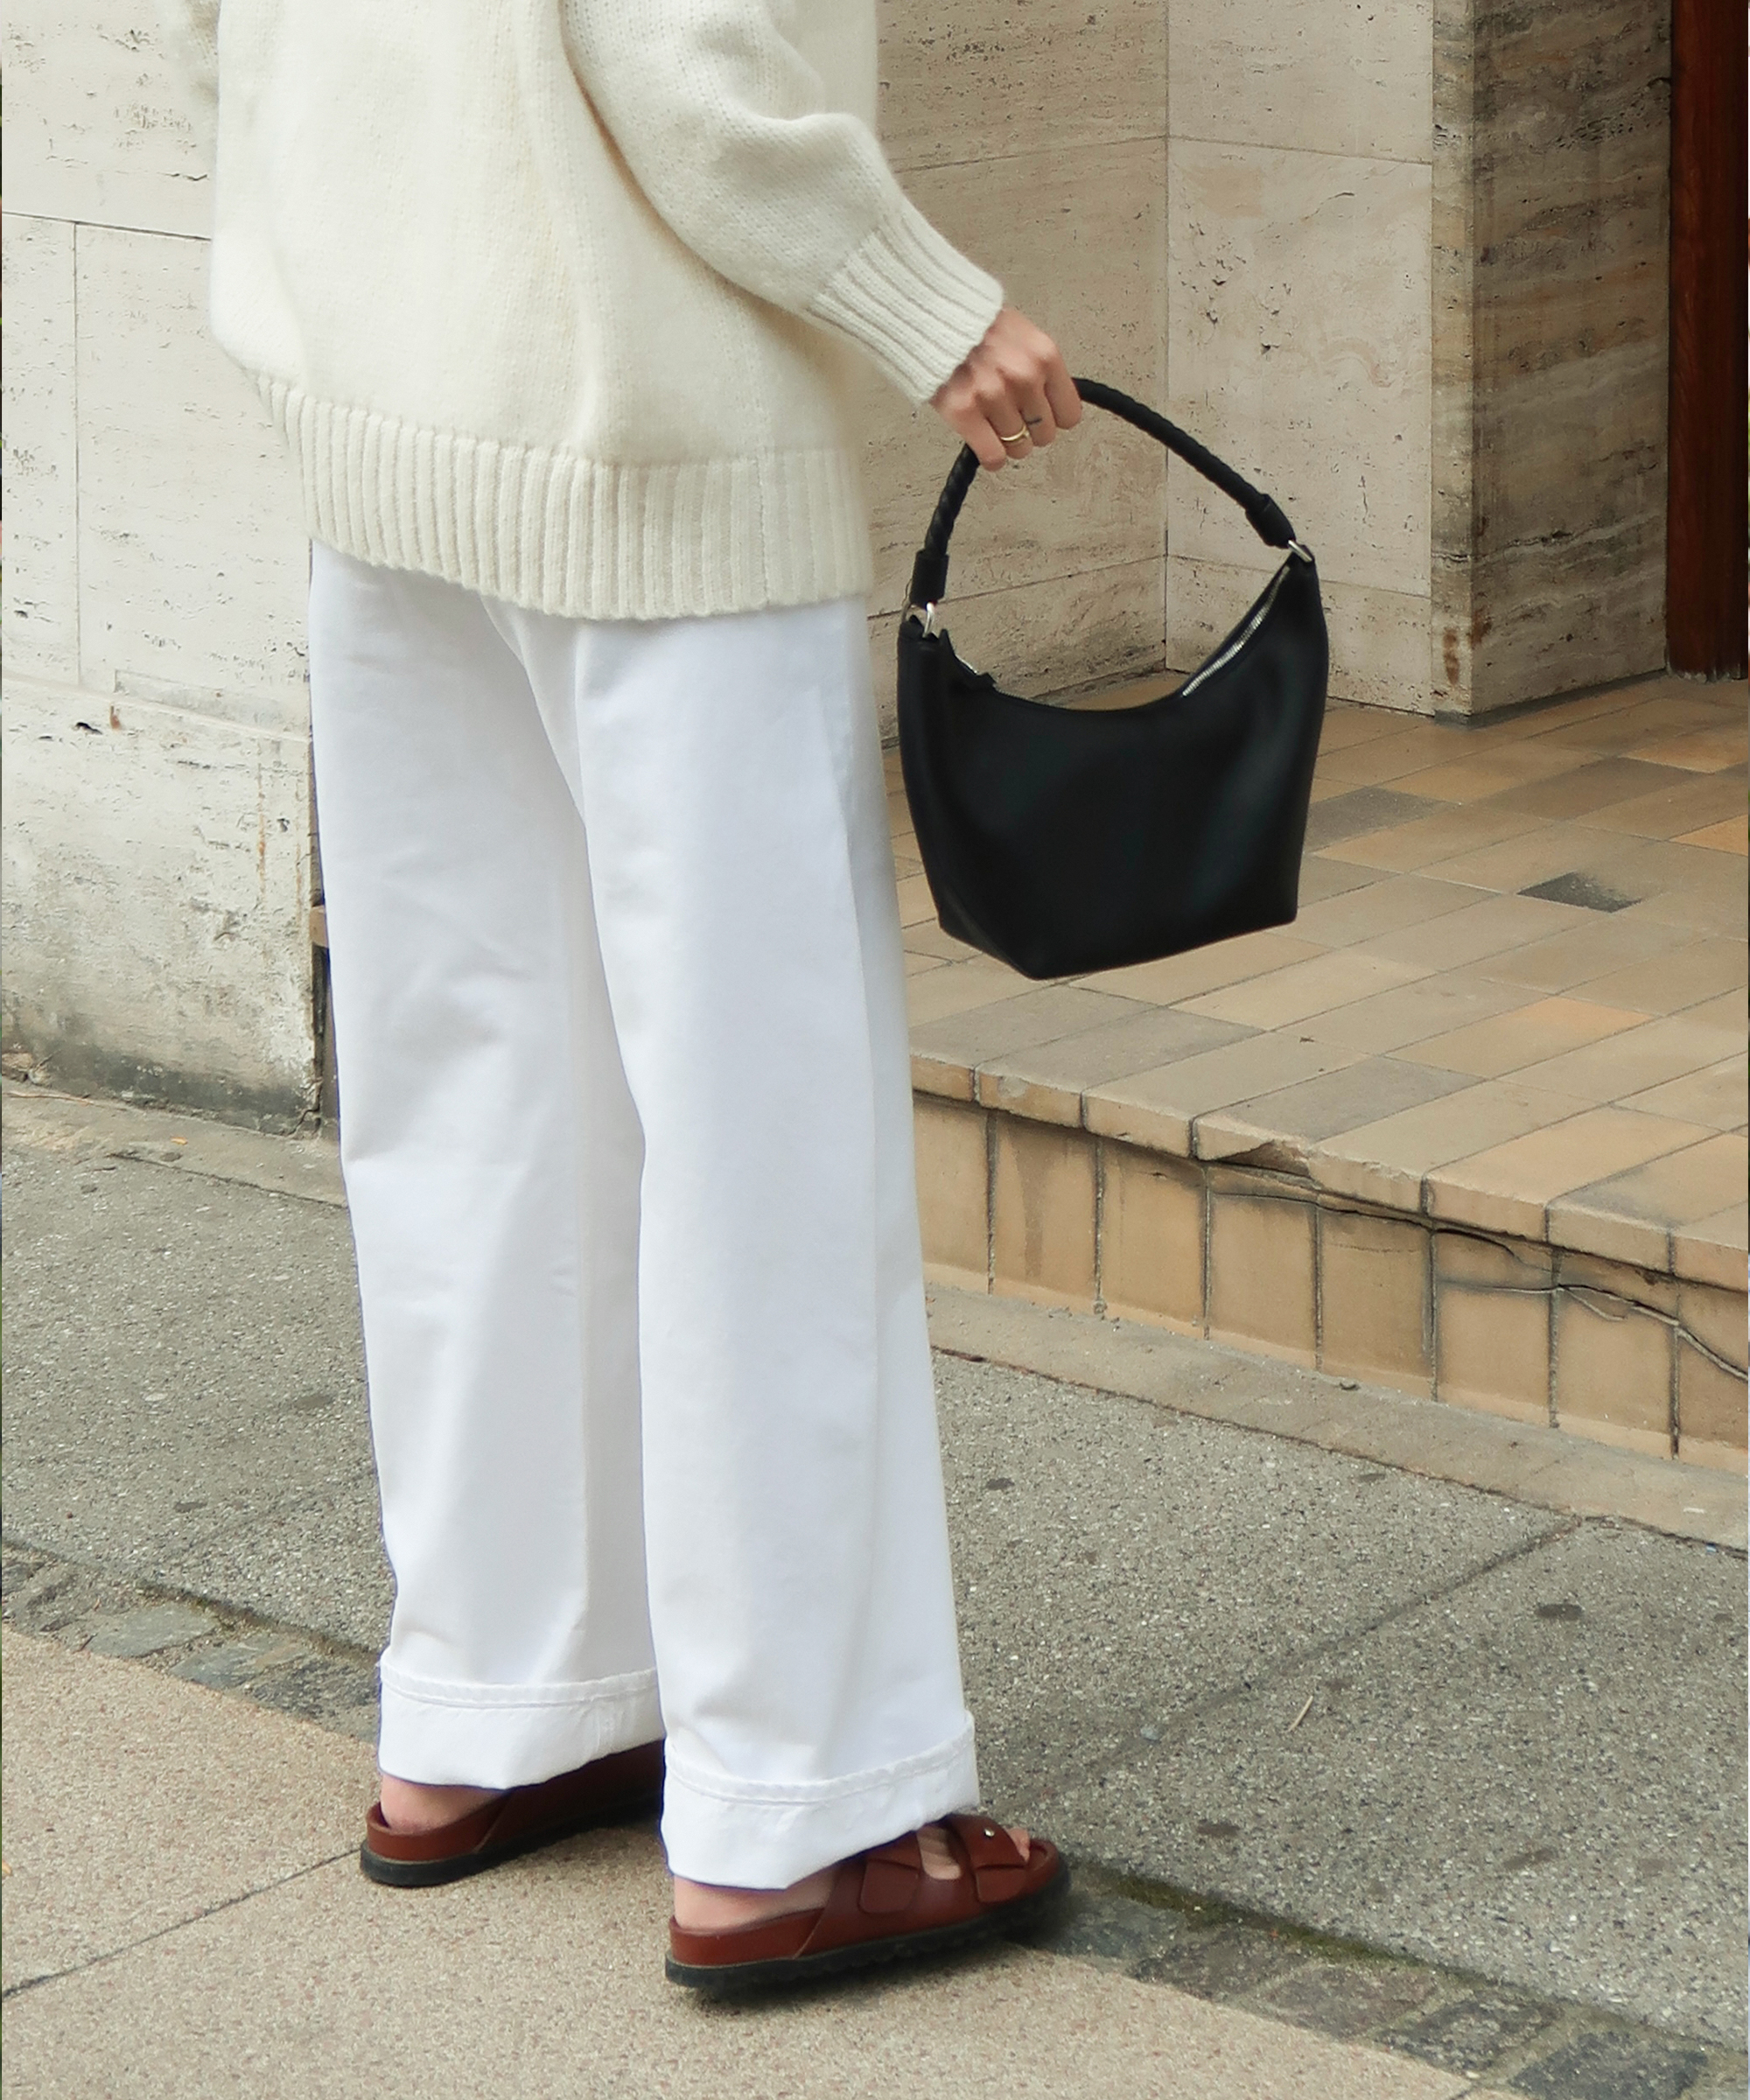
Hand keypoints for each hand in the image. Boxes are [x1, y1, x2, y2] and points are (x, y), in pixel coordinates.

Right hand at [930, 308, 1081, 468]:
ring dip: (1008, 441)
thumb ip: (1040, 369)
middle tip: (1012, 417)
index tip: (1041, 415)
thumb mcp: (1023, 335)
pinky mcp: (964, 412)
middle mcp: (1023, 377)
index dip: (1054, 418)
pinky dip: (992, 456)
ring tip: (994, 423)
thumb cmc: (977, 325)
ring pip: (1019, 448)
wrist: (934, 316)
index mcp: (1044, 356)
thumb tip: (1053, 405)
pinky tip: (985, 443)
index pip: (1069, 414)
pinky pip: (993, 456)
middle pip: (1044, 435)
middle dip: (1030, 430)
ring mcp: (993, 396)